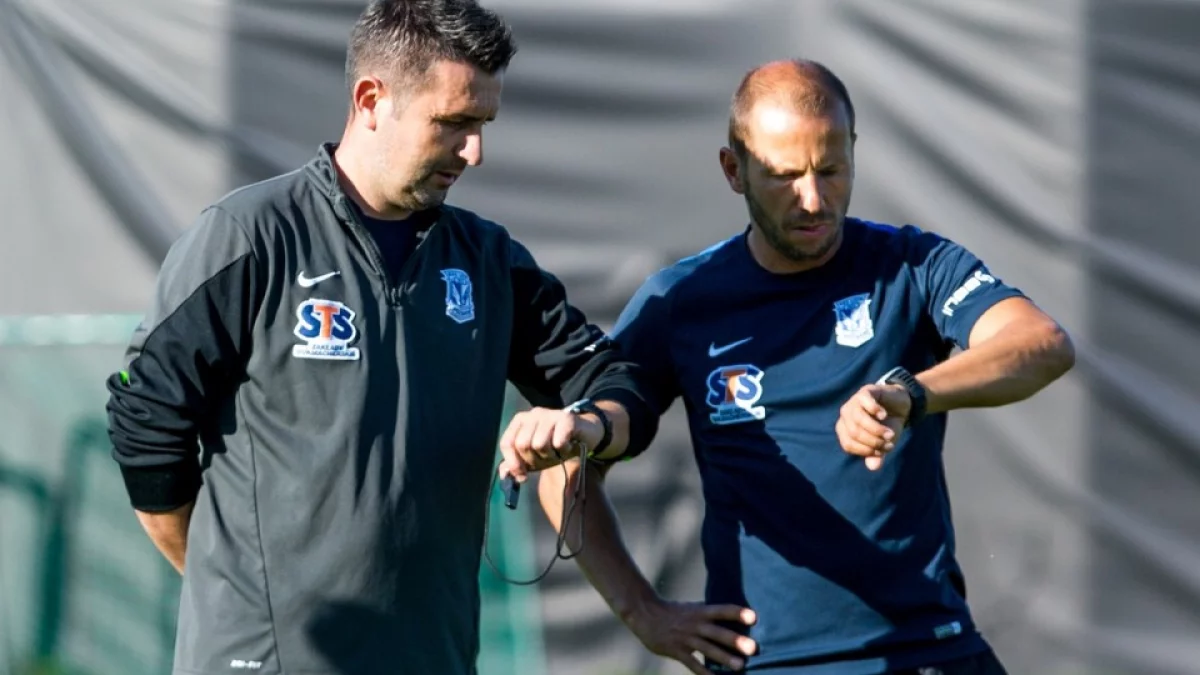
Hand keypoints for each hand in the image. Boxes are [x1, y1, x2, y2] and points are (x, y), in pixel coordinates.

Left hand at [497, 406, 603, 482]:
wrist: (585, 435)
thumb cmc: (556, 446)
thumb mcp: (534, 457)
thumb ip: (517, 465)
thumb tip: (504, 474)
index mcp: (520, 420)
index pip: (507, 443)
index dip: (513, 463)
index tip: (523, 476)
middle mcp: (533, 414)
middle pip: (522, 445)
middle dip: (534, 459)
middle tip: (546, 459)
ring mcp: (550, 414)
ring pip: (539, 444)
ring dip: (550, 455)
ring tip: (557, 451)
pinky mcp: (566, 418)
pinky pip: (558, 442)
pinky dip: (563, 450)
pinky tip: (568, 446)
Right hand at [625, 597, 757, 673]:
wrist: (645, 614)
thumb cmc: (673, 611)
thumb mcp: (692, 608)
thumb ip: (710, 613)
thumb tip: (733, 615)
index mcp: (700, 611)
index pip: (722, 610)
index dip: (737, 613)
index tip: (754, 617)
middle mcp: (694, 624)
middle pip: (717, 632)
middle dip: (735, 640)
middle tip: (753, 648)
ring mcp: (685, 638)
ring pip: (707, 649)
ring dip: (724, 658)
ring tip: (740, 666)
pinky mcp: (676, 651)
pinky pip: (693, 664)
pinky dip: (704, 672)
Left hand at [836, 383, 911, 470]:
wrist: (900, 405)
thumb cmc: (888, 425)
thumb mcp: (884, 442)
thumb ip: (877, 454)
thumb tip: (872, 467)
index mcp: (844, 429)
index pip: (848, 445)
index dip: (866, 450)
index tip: (882, 452)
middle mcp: (845, 415)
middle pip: (854, 432)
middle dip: (873, 441)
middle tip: (890, 443)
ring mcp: (854, 402)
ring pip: (859, 419)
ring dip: (876, 429)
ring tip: (890, 434)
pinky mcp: (865, 391)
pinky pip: (866, 402)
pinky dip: (875, 410)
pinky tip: (884, 415)